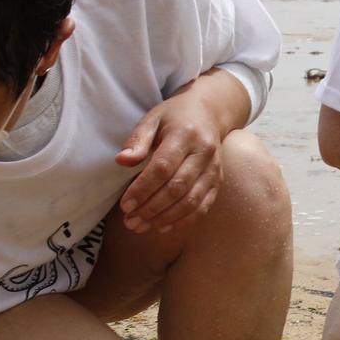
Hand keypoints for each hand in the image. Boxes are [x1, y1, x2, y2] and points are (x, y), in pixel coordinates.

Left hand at [115, 90, 224, 234]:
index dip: (143, 189)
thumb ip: (137, 140)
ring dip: (165, 218)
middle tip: (130, 220)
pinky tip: (162, 227)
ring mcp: (214, 170)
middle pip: (177, 188)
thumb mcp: (153, 119)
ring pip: (191, 202)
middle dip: (151, 208)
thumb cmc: (175, 116)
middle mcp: (204, 153)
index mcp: (185, 135)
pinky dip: (183, 221)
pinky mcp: (218, 182)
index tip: (125, 205)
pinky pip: (202, 207)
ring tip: (141, 226)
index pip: (163, 168)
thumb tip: (121, 161)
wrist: (210, 113)